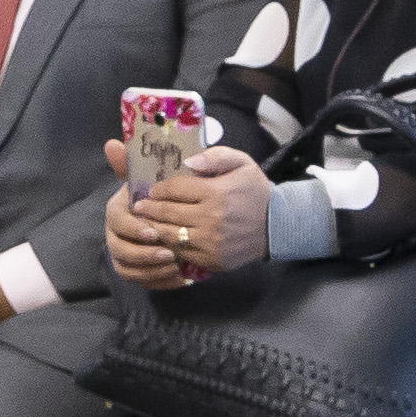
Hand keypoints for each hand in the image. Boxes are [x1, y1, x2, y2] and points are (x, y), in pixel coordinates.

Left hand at [104, 149, 265, 288]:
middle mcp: (211, 219)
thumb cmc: (255, 191)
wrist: (276, 227)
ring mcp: (211, 243)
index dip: (158, 189)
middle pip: (167, 213)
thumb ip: (215, 156)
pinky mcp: (212, 260)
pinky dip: (170, 245)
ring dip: (155, 228)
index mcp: (216, 193)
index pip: (174, 189)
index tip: (150, 189)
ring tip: (147, 221)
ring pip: (170, 235)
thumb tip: (188, 163)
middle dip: (149, 209)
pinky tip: (165, 237)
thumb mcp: (242, 163)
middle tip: (139, 206)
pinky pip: (182, 252)